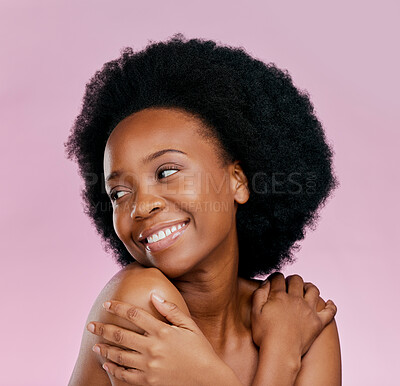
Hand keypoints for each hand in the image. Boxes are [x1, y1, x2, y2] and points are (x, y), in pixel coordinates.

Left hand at [86, 293, 230, 385]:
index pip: (134, 314)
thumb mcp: (189, 326)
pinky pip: (125, 376)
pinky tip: (107, 365)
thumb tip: (154, 295)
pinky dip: (113, 370)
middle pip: (121, 334)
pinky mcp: (148, 382)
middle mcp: (153, 347)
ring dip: (105, 348)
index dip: (118, 307)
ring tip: (96, 344)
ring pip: (119, 356)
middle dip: (103, 328)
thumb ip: (171, 310)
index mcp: (163, 331)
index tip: (107, 304)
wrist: (208, 380)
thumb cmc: (200, 350)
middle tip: (91, 325)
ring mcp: (149, 367)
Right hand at [251, 272, 336, 356]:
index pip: (278, 278)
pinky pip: (330, 312)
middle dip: (291, 279)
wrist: (281, 353)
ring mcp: (308, 310)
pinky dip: (331, 306)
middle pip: (296, 280)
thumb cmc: (266, 335)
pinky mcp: (318, 323)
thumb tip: (266, 283)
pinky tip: (329, 303)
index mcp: (279, 296)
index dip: (275, 277)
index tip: (274, 280)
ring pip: (313, 290)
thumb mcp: (255, 312)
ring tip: (305, 289)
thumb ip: (259, 294)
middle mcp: (295, 300)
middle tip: (288, 283)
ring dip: (309, 286)